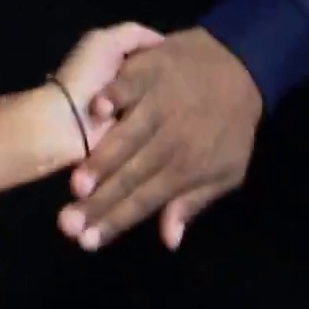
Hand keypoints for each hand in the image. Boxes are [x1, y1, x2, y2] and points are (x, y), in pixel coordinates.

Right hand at [57, 27, 261, 251]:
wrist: (240, 66)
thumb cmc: (229, 124)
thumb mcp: (226, 170)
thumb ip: (193, 203)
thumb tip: (168, 240)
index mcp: (187, 167)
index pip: (145, 201)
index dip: (115, 222)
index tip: (86, 242)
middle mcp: (171, 141)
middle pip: (130, 176)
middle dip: (99, 202)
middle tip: (67, 225)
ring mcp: (158, 105)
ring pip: (127, 137)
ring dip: (102, 160)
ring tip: (78, 184)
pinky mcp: (150, 73)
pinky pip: (128, 85)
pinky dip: (113, 96)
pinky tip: (96, 109)